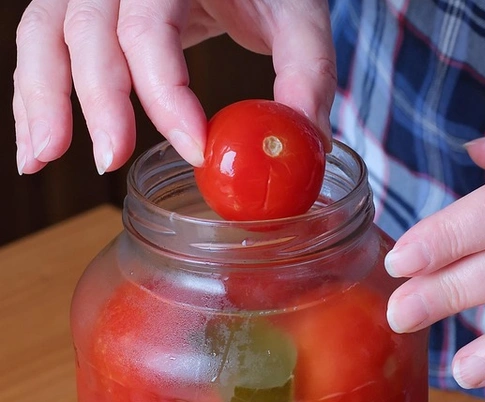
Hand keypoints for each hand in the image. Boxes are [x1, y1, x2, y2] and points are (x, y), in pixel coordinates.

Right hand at [14, 0, 335, 174]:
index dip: (165, 94)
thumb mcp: (297, 17)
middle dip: (97, 103)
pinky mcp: (87, 8)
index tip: (196, 148)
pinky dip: (36, 93)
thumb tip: (304, 143)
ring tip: (42, 158)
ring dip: (42, 99)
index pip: (150, 28)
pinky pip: (45, 43)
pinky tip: (39, 142)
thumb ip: (305, 73)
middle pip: (87, 31)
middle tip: (111, 160)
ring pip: (46, 34)